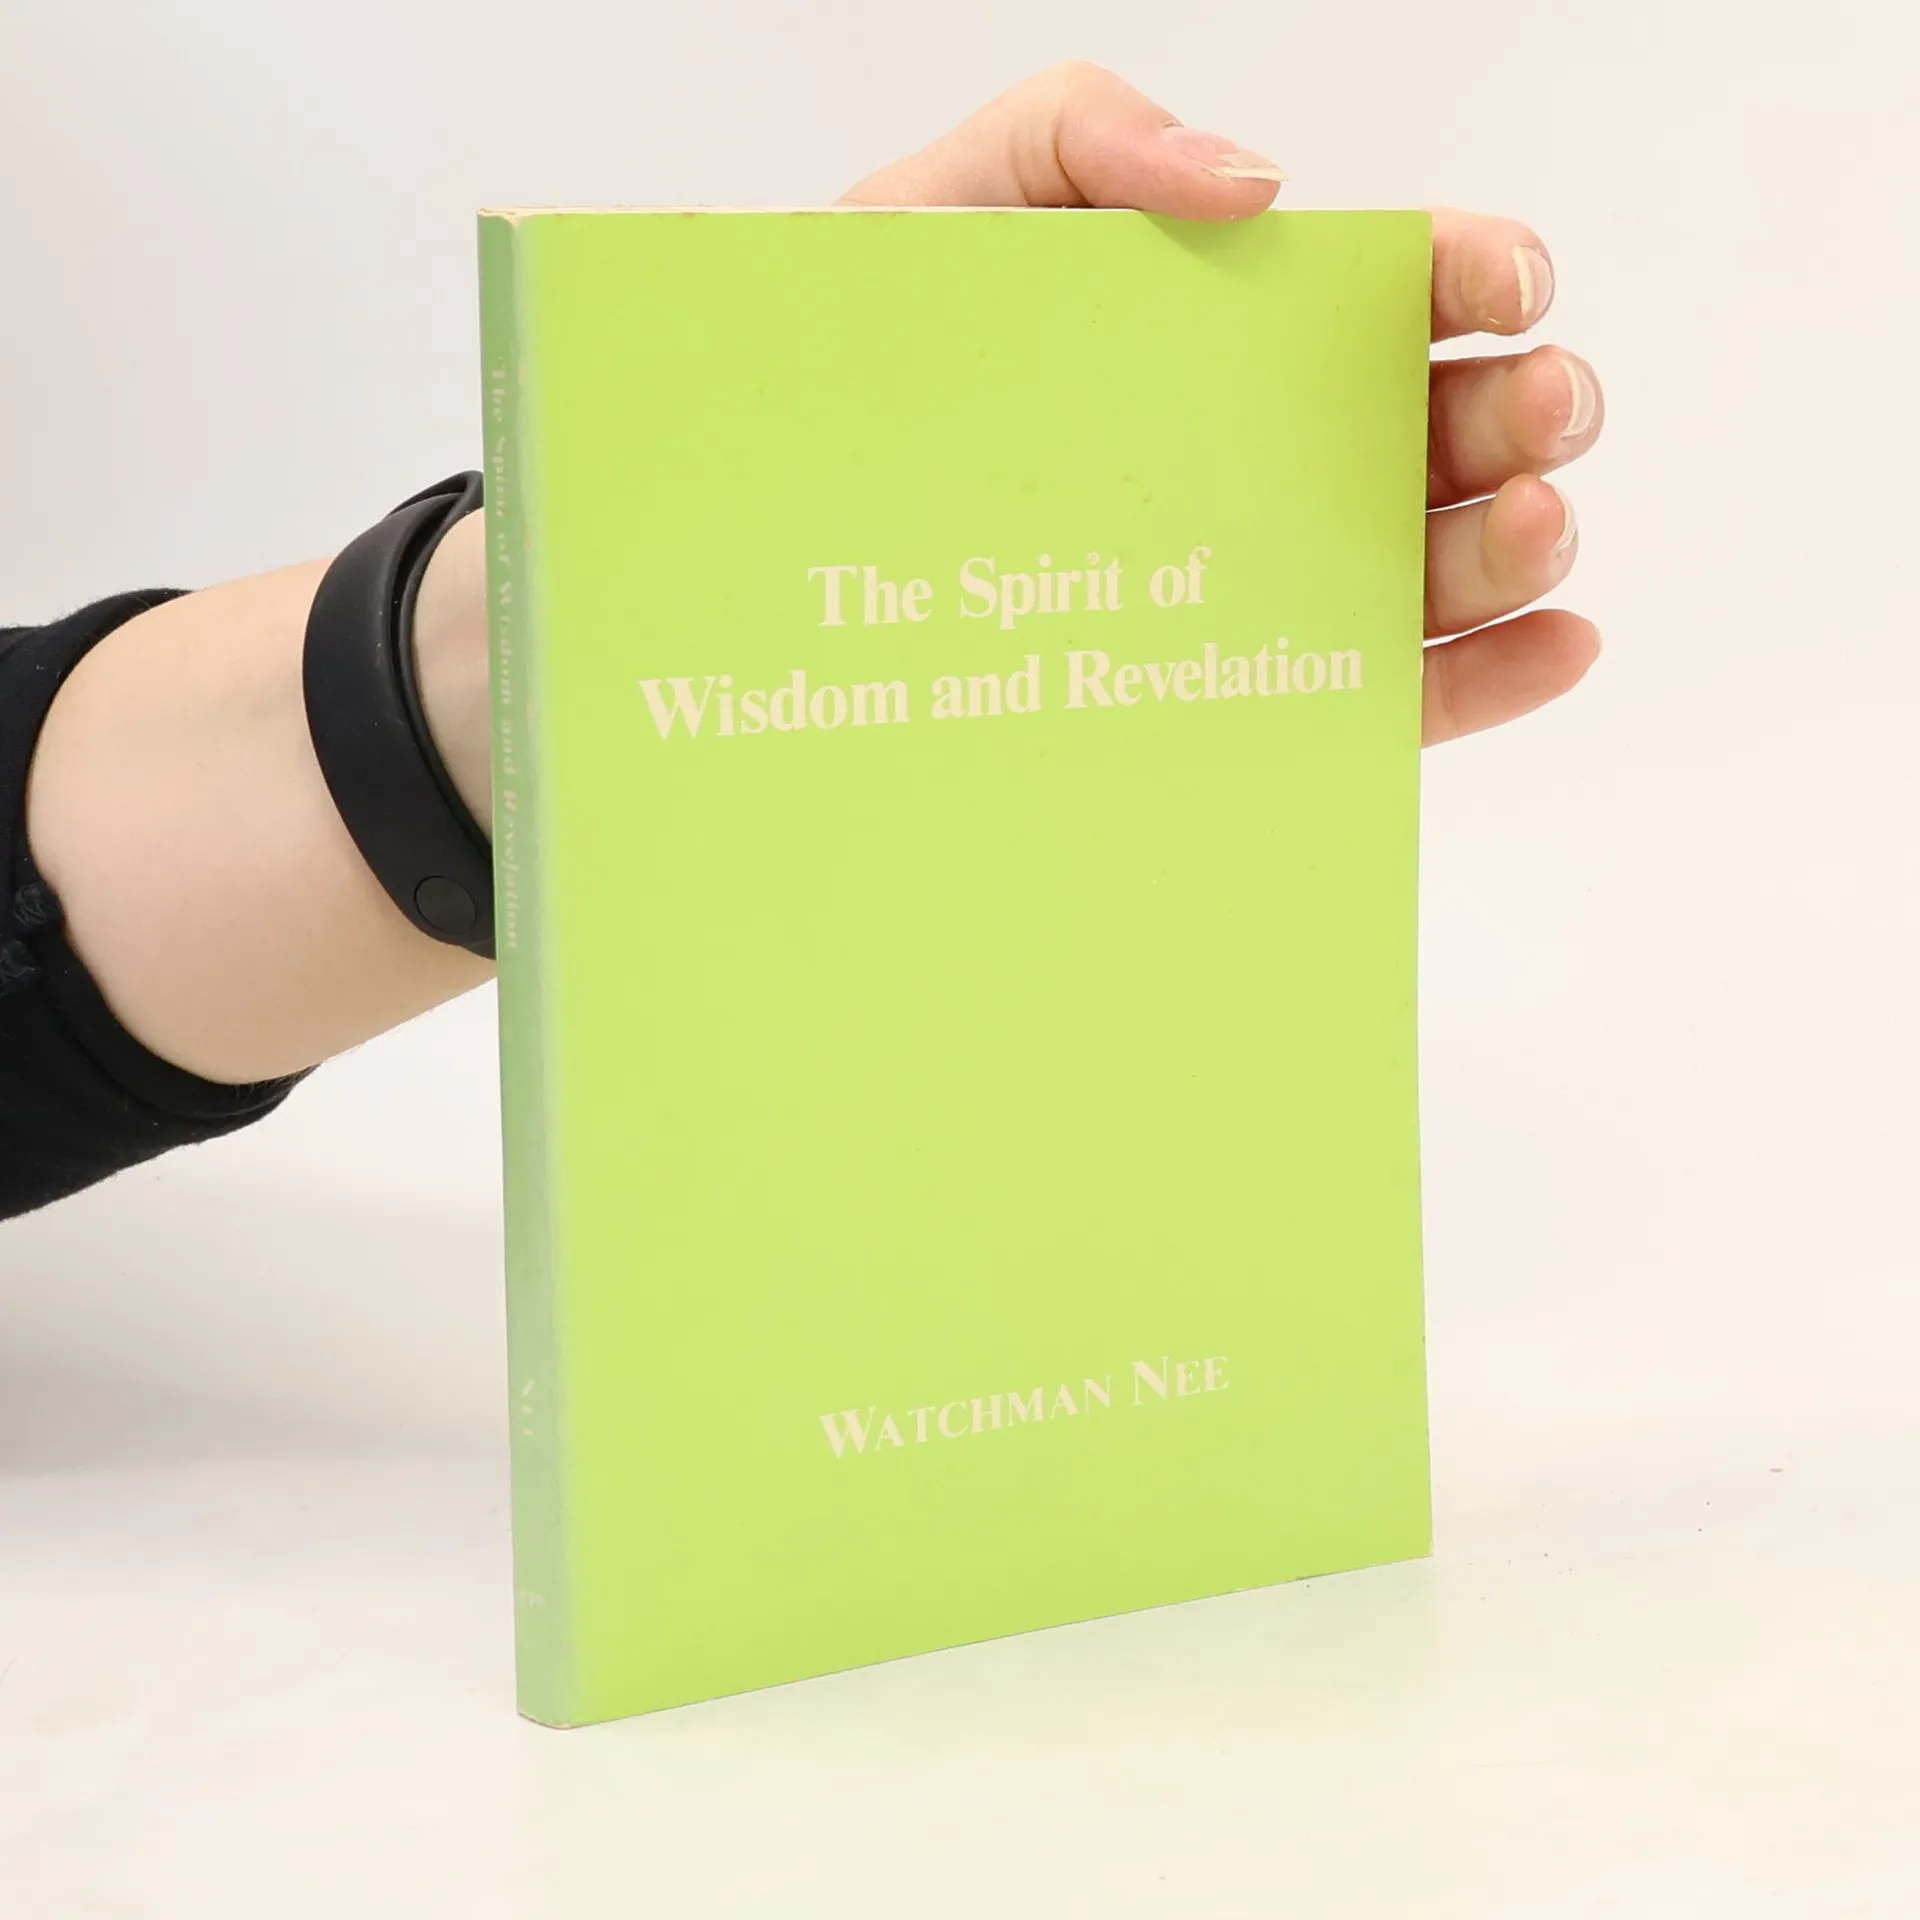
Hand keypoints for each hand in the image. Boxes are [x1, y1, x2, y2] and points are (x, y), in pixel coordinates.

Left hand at [843, 64, 1602, 746]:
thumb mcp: (961, 202)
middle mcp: (1283, 451)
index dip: (1479, 275)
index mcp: (1243, 328)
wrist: (790, 508)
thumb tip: (1260, 187)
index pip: (1398, 291)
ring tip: (1535, 522)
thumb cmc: (876, 355)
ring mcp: (1278, 572)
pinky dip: (1494, 675)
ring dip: (1522, 541)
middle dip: (1527, 407)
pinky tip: (1556, 647)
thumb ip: (1095, 136)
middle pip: (1449, 428)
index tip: (1504, 286)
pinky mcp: (1260, 687)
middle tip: (1534, 409)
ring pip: (1439, 562)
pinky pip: (1395, 688)